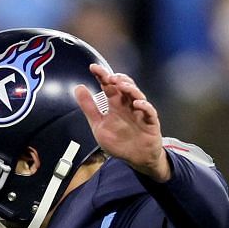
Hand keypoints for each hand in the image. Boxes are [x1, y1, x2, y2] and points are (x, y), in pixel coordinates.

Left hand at [74, 63, 167, 180]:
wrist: (136, 159)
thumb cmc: (119, 142)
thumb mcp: (98, 125)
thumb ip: (89, 108)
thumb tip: (78, 88)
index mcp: (116, 105)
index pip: (108, 86)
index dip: (102, 75)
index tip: (93, 68)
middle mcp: (128, 105)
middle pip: (124, 86)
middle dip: (117, 79)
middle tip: (109, 77)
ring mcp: (140, 112)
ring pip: (137, 95)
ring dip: (130, 88)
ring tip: (121, 85)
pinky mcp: (150, 122)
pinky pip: (149, 112)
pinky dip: (144, 107)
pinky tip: (137, 104)